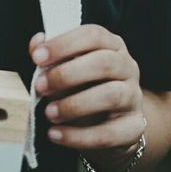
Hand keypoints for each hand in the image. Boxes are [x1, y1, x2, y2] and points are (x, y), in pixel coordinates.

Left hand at [28, 24, 145, 164]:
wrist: (109, 124)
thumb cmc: (84, 87)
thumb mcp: (65, 67)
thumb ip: (50, 55)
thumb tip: (36, 42)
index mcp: (111, 45)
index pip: (92, 35)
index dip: (64, 44)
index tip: (37, 57)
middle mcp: (127, 67)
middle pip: (104, 63)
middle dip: (67, 75)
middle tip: (40, 87)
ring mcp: (134, 97)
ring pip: (111, 96)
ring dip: (74, 105)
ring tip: (49, 113)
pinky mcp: (134, 128)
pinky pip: (110, 133)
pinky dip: (79, 136)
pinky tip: (56, 134)